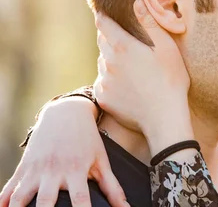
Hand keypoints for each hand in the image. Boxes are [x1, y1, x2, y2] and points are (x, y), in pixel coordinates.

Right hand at [0, 98, 127, 206]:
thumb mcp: (101, 160)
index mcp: (76, 171)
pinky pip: (9, 188)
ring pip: (21, 197)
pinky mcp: (23, 167)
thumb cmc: (87, 140)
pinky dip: (3, 201)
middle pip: (46, 201)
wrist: (66, 113)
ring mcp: (36, 169)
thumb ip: (112, 187)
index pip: (80, 200)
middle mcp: (54, 171)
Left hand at [94, 0, 193, 154]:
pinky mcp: (104, 98)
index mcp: (123, 46)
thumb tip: (137, 2)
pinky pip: (103, 83)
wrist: (164, 118)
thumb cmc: (171, 80)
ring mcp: (104, 81)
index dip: (104, 16)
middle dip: (110, 37)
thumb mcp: (167, 47)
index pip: (103, 23)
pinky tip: (129, 85)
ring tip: (131, 66)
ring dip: (111, 60)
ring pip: (102, 63)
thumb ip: (150, 23)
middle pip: (102, 42)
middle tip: (127, 41)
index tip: (108, 14)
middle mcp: (107, 62)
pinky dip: (112, 80)